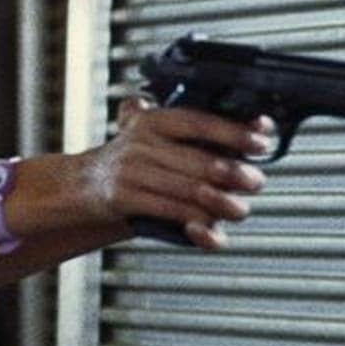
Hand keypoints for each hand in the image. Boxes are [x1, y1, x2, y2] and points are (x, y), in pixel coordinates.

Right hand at [75, 97, 268, 248]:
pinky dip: (194, 220)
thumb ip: (203, 132)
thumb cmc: (134, 162)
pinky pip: (169, 210)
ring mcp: (131, 170)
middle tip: (253, 182)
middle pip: (200, 161)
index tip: (260, 142)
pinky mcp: (123, 197)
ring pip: (189, 189)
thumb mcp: (159, 137)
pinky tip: (207, 225)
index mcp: (153, 121)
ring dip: (220, 203)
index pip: (198, 122)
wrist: (84, 185)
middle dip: (234, 175)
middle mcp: (141, 142)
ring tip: (237, 208)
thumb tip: (259, 122)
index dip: (233, 132)